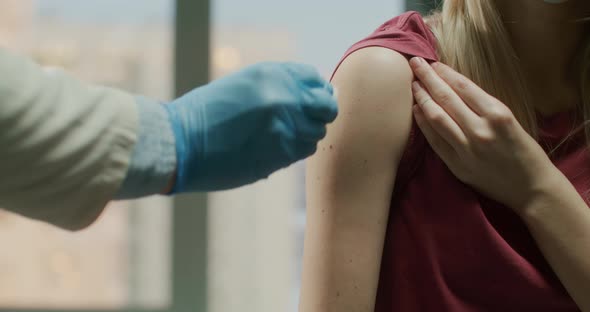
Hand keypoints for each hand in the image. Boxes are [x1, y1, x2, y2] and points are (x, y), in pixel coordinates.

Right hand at [164, 62, 337, 191]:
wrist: (181, 142)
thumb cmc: (207, 113)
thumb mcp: (244, 84)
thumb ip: (279, 86)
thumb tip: (320, 95)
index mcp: (273, 74)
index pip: (316, 80)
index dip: (317, 93)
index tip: (309, 102)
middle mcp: (285, 97)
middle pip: (327, 107)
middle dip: (319, 115)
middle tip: (300, 122)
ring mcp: (286, 126)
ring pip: (317, 133)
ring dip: (304, 135)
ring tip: (278, 137)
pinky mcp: (282, 153)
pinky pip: (303, 152)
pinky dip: (294, 151)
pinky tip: (273, 149)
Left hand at [409, 57, 559, 210]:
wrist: (532, 188)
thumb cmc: (525, 151)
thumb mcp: (511, 120)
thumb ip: (483, 106)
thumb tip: (454, 86)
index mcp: (497, 114)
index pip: (463, 86)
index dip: (445, 73)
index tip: (433, 63)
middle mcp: (480, 130)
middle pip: (446, 98)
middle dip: (427, 78)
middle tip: (415, 63)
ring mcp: (467, 149)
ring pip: (436, 117)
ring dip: (422, 98)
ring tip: (413, 84)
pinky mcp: (457, 166)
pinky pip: (435, 140)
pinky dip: (423, 124)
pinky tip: (416, 111)